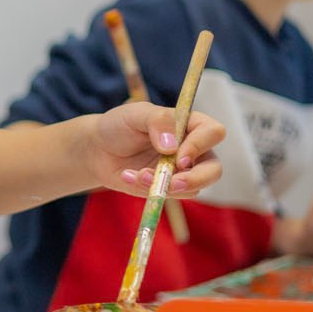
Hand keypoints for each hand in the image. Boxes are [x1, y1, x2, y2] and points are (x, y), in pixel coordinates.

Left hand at [78, 100, 224, 197]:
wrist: (98, 149)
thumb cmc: (119, 126)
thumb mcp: (135, 114)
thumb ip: (157, 121)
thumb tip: (173, 146)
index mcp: (190, 124)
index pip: (213, 133)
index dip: (200, 145)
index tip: (178, 156)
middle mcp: (193, 149)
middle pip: (214, 169)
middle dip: (195, 179)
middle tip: (172, 183)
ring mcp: (182, 172)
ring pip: (194, 188)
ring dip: (165, 186)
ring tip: (138, 175)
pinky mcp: (168, 189)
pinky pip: (169, 196)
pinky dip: (150, 190)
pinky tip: (130, 177)